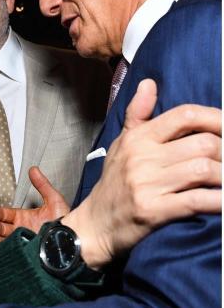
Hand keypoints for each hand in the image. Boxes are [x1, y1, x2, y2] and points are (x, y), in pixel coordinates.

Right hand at [0, 166, 70, 246]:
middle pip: (0, 227)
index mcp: (24, 218)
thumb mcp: (54, 200)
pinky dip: (2, 250)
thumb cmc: (67, 222)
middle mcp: (21, 231)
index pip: (4, 215)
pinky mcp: (28, 254)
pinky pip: (12, 252)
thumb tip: (33, 169)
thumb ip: (42, 185)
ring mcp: (24, 243)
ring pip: (3, 241)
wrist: (77, 241)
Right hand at [62, 78, 222, 268]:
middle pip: (203, 143)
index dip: (215, 118)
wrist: (96, 224)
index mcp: (138, 138)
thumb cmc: (114, 182)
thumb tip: (149, 83)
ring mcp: (148, 183)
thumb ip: (138, 114)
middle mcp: (143, 157)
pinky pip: (198, 201)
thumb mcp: (121, 143)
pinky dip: (220, 201)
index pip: (184, 116)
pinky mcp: (154, 210)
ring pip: (205, 170)